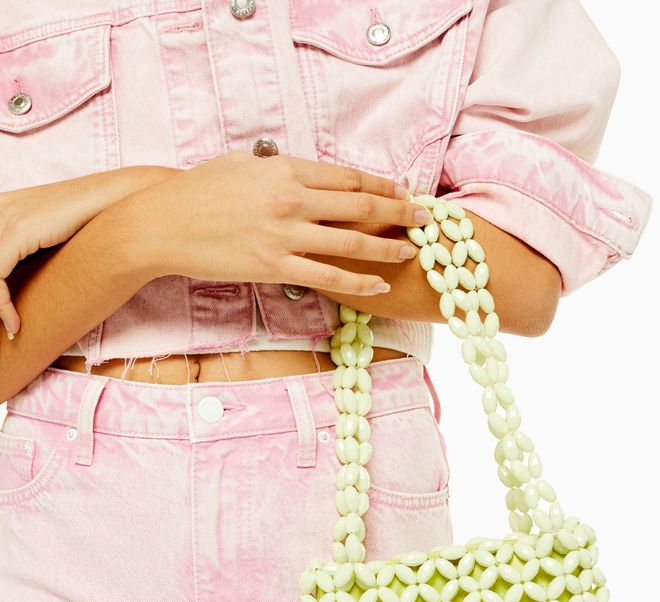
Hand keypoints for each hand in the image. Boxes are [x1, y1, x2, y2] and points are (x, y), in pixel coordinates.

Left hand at [0, 166, 175, 338]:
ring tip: (12, 328)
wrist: (117, 203)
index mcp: (3, 209)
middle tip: (8, 325)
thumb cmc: (94, 224)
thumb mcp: (52, 237)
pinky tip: (16, 324)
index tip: (8, 317)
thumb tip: (29, 277)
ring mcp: (5, 216)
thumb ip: (33, 250)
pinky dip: (2, 305)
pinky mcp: (17, 230)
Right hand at [124, 151, 429, 295]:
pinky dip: (357, 281)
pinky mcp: (273, 267)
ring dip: (387, 247)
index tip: (403, 191)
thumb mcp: (242, 166)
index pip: (347, 178)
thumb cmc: (199, 191)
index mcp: (285, 170)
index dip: (381, 186)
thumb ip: (279, 170)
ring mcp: (284, 236)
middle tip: (425, 219)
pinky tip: (378, 283)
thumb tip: (305, 175)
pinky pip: (326, 276)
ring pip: (350, 243)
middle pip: (359, 207)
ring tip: (412, 252)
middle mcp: (290, 200)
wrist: (164, 223)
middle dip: (398, 213)